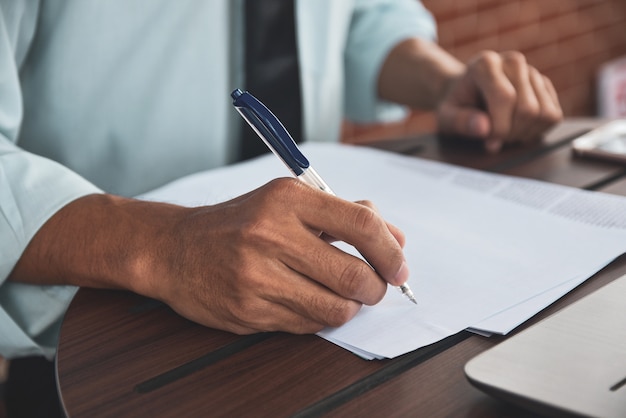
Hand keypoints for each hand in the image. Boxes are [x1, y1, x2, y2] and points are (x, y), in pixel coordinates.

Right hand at [149, 178, 406, 333]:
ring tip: (340, 295)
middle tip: (374, 287)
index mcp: (287, 199)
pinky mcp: (249, 311)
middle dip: (376, 288)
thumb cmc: (239, 223)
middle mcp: (271, 235)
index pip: (361, 225)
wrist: (175, 249)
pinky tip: (307, 301)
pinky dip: (319, 317)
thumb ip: (344, 216)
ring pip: (335, 309)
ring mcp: (257, 276)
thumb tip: (396, 240)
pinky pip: (307, 325)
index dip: (391, 252)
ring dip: (349, 307)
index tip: (399, 267)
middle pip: (354, 275)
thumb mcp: (288, 202)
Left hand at [436, 51, 562, 152]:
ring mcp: (532, 72)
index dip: (500, 128)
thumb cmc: (456, 106)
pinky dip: (537, 131)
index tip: (489, 144)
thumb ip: (460, 122)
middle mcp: (513, 62)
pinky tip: (517, 130)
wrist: (466, 94)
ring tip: (505, 134)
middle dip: (512, 133)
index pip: (505, 98)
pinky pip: (554, 116)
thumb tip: (483, 128)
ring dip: (525, 134)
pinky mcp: (545, 86)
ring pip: (545, 114)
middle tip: (495, 140)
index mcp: (486, 63)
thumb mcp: (446, 117)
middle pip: (528, 109)